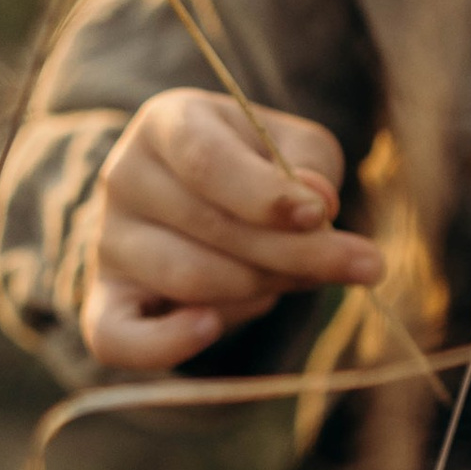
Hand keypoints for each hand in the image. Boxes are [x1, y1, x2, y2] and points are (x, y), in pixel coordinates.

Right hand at [79, 89, 383, 372]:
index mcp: (167, 125)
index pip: (206, 161)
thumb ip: (309, 164)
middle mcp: (125, 178)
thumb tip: (316, 201)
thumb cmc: (253, 169)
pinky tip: (207, 329)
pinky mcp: (105, 303)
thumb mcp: (290, 146)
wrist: (193, 203)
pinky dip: (164, 344)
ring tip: (293, 278)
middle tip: (365, 266)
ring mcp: (108, 244)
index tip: (321, 215)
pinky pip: (118, 339)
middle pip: (211, 227)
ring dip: (260, 287)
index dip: (266, 195)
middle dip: (296, 253)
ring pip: (190, 279)